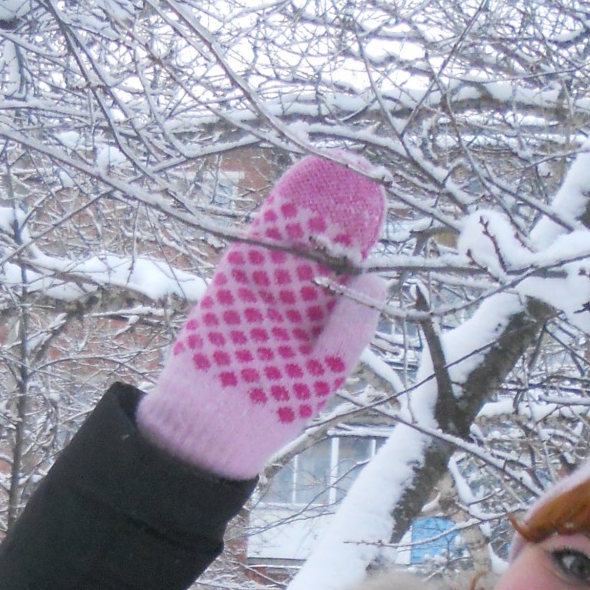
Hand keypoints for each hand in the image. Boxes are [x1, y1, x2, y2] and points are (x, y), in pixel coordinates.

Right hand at [137, 156, 386, 480]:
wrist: (212, 427)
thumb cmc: (271, 409)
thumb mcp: (324, 370)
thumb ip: (350, 328)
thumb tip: (377, 279)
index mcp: (323, 321)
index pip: (347, 270)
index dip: (361, 236)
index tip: (377, 202)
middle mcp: (297, 300)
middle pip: (321, 243)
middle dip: (339, 208)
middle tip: (360, 169)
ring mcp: (264, 290)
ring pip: (291, 236)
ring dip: (310, 200)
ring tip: (333, 163)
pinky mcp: (232, 286)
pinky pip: (255, 245)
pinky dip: (273, 218)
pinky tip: (293, 188)